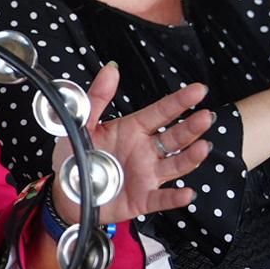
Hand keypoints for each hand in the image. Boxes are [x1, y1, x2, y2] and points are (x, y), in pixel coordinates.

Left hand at [51, 65, 212, 223]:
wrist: (63, 191)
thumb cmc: (75, 156)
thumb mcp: (82, 123)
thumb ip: (97, 97)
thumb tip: (110, 69)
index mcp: (133, 130)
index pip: (161, 112)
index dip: (180, 101)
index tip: (199, 89)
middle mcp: (145, 151)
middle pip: (174, 137)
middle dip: (191, 127)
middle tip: (206, 116)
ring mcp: (146, 175)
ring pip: (174, 165)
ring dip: (190, 157)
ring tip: (203, 147)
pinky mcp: (141, 199)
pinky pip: (161, 199)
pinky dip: (174, 197)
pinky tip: (187, 193)